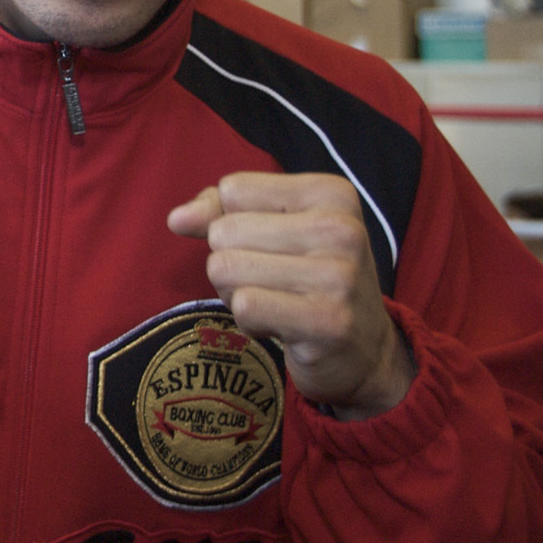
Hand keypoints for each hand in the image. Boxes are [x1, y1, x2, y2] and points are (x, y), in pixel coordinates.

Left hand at [168, 172, 413, 419]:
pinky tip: (281, 325)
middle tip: (274, 283)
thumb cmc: (308, 279)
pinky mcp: (328, 321)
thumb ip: (220, 211)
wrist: (366, 352)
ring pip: (226, 268)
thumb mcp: (274, 230)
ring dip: (237, 294)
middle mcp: (341, 228)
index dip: (232, 222)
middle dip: (232, 263)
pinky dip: (248, 321)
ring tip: (277, 303)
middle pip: (224, 232)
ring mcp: (339, 276)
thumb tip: (177, 219)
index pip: (232, 190)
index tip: (273, 247)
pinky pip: (244, 306)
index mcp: (331, 194)